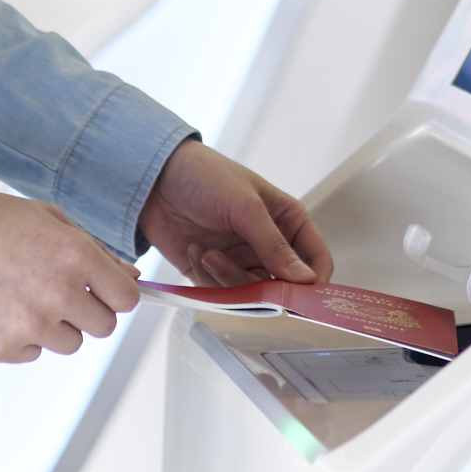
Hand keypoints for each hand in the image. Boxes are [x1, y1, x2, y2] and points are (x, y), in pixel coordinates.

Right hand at [0, 193, 138, 364]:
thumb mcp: (49, 219)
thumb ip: (96, 249)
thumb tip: (131, 277)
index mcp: (77, 257)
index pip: (127, 299)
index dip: (117, 294)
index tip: (105, 291)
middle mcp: (60, 294)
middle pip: (104, 327)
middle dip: (88, 311)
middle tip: (57, 290)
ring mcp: (32, 325)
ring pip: (70, 343)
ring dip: (55, 325)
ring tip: (22, 295)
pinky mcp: (4, 348)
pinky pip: (34, 352)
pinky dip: (23, 337)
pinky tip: (1, 308)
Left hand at [139, 139, 332, 290]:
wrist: (154, 179)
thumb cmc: (205, 175)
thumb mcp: (246, 206)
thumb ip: (274, 245)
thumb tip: (305, 279)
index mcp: (288, 222)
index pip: (316, 261)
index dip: (313, 283)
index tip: (299, 295)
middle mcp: (268, 245)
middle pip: (283, 287)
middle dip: (261, 287)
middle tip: (241, 275)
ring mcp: (241, 261)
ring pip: (252, 295)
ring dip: (228, 279)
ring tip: (208, 254)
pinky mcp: (213, 273)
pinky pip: (222, 295)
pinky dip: (207, 279)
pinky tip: (194, 251)